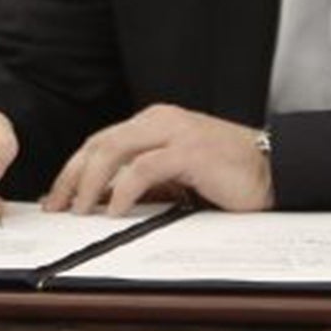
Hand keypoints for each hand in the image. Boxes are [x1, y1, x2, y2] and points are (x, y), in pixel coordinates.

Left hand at [45, 104, 271, 214]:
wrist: (273, 169)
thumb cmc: (228, 175)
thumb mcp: (178, 174)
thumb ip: (145, 180)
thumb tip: (105, 202)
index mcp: (155, 121)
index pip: (101, 141)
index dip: (74, 169)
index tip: (58, 196)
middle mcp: (160, 120)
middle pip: (100, 143)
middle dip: (72, 176)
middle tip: (57, 206)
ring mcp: (175, 132)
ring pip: (114, 150)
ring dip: (90, 183)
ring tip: (79, 210)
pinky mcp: (189, 151)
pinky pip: (144, 168)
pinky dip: (122, 190)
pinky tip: (113, 210)